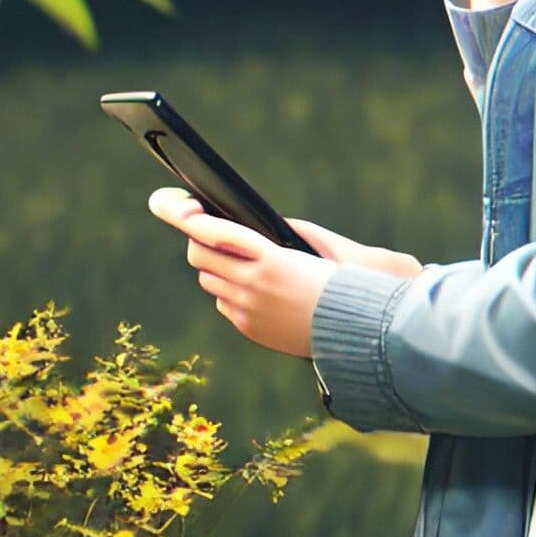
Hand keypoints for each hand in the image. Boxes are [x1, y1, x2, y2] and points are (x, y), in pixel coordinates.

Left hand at [148, 188, 422, 357]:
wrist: (355, 329)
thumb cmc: (338, 278)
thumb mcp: (309, 247)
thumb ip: (275, 234)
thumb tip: (242, 226)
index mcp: (271, 259)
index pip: (216, 234)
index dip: (192, 220)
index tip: (181, 207)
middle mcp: (254, 285)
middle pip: (201, 258)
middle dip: (200, 243)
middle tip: (204, 232)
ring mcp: (248, 309)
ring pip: (210, 281)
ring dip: (216, 268)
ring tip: (233, 260)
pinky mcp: (249, 327)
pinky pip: (225, 304)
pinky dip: (230, 292)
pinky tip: (250, 287)